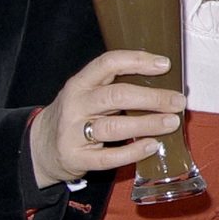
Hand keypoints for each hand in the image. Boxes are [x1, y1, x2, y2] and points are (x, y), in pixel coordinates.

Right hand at [28, 51, 186, 188]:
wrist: (40, 147)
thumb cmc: (76, 117)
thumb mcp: (88, 95)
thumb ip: (116, 88)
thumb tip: (164, 87)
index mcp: (80, 84)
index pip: (108, 63)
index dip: (137, 61)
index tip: (164, 65)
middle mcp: (75, 104)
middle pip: (116, 96)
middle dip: (152, 98)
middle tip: (178, 101)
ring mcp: (72, 132)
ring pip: (114, 127)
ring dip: (147, 124)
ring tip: (172, 122)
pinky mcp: (75, 158)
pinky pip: (108, 157)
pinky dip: (133, 152)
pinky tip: (152, 146)